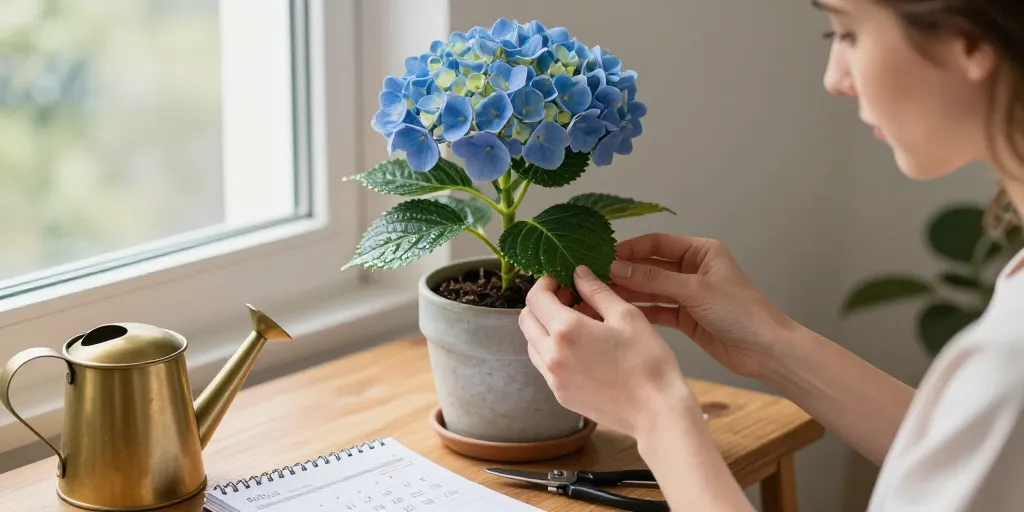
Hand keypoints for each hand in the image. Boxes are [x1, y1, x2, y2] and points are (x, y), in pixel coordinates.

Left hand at [519, 266, 694, 438]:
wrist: (656, 412)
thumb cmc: (647, 361)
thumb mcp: (626, 316)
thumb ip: (597, 291)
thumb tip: (578, 273)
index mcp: (565, 331)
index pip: (536, 298)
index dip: (546, 283)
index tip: (561, 278)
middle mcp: (551, 356)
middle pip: (527, 320)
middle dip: (542, 303)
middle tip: (568, 296)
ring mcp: (553, 379)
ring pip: (532, 343)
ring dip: (545, 327)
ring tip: (577, 321)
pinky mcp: (561, 395)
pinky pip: (544, 365)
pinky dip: (553, 349)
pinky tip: (580, 346)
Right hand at [607, 233, 799, 378]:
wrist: (766, 350)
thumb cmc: (741, 312)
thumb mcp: (695, 290)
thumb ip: (654, 278)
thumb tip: (617, 267)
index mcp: (701, 252)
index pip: (657, 242)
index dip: (630, 248)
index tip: (602, 255)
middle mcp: (692, 270)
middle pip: (650, 265)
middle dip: (624, 271)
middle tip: (593, 277)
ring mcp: (688, 294)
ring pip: (650, 289)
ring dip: (628, 291)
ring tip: (598, 295)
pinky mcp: (685, 317)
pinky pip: (656, 309)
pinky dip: (639, 310)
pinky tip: (617, 311)